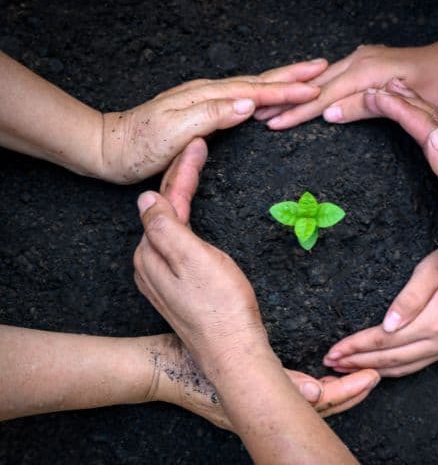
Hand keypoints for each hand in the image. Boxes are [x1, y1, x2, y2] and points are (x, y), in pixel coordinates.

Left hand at [100, 59, 327, 182]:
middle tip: (320, 68)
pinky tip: (265, 98)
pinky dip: (260, 95)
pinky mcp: (202, 111)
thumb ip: (212, 115)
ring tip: (303, 78)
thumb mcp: (175, 132)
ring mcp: (204, 100)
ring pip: (251, 87)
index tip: (314, 88)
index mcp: (206, 96)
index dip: (286, 91)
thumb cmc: (140, 145)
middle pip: (257, 81)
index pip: (255, 91)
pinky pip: (240, 99)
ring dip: (279, 82)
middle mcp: (207, 93)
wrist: (110, 148)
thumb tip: (249, 103)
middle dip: (291, 75)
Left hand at [139, 140, 379, 418]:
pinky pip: (179, 243)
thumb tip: (146, 198)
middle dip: (180, 179)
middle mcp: (151, 264)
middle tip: (199, 148)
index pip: (164, 201)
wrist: (234, 352)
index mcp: (152, 253)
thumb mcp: (193, 260)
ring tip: (196, 171)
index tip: (198, 144)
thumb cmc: (221, 306)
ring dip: (182, 197)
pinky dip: (188, 220)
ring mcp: (164, 278)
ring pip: (172, 226)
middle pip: (165, 211)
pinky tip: (195, 216)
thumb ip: (166, 228)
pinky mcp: (181, 288)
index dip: (182, 170)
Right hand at [255, 41, 437, 128]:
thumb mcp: (403, 102)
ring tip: (273, 107)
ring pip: (322, 80)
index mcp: (364, 71)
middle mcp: (357, 61)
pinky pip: (333, 77)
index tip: (273, 124)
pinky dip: (315, 88)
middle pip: (315, 86)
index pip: (322, 97)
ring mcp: (360, 59)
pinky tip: (303, 94)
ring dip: (297, 95)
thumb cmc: (437, 85)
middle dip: (287, 102)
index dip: (296, 113)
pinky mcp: (365, 62)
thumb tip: (328, 115)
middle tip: (259, 116)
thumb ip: (363, 107)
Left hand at [323, 245, 437, 376]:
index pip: (383, 340)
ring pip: (401, 367)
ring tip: (345, 369)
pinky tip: (376, 368)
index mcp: (433, 323)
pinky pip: (414, 365)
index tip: (333, 351)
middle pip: (388, 358)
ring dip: (370, 369)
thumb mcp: (431, 271)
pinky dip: (391, 369)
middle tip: (330, 363)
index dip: (356, 347)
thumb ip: (409, 299)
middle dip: (356, 362)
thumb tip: (387, 327)